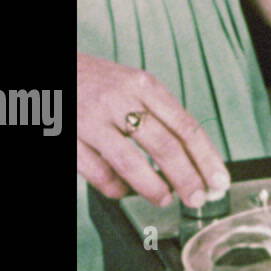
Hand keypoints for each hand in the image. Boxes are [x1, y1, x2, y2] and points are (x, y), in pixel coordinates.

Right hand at [76, 52, 229, 206]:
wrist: (51, 71)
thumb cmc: (95, 83)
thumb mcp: (133, 86)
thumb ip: (160, 117)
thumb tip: (195, 162)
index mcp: (143, 86)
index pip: (185, 127)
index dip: (206, 159)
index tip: (219, 181)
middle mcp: (118, 99)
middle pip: (164, 146)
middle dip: (187, 179)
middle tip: (198, 198)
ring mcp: (91, 119)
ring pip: (130, 163)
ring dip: (153, 188)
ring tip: (165, 199)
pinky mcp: (68, 138)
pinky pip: (99, 173)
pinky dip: (116, 189)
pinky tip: (125, 191)